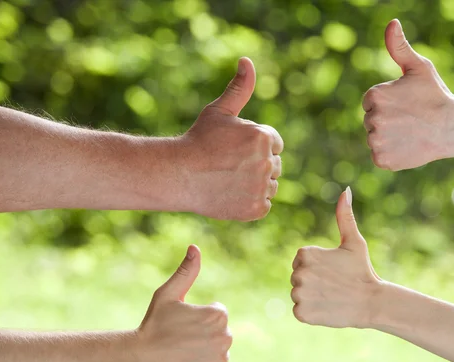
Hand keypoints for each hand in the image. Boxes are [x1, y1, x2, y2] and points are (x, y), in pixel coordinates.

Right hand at [133, 245, 231, 361]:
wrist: (138, 360)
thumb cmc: (153, 325)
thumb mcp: (168, 295)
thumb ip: (186, 272)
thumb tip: (195, 248)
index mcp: (218, 316)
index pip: (218, 316)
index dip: (199, 320)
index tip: (182, 326)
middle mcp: (225, 338)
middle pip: (220, 336)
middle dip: (204, 337)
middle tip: (180, 342)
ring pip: (218, 356)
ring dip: (205, 356)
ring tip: (182, 356)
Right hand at [179, 57, 283, 220]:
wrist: (178, 175)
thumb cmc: (198, 141)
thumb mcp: (219, 111)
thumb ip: (240, 88)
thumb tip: (247, 61)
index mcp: (263, 136)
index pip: (274, 143)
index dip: (254, 147)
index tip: (234, 150)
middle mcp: (267, 162)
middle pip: (274, 165)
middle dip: (256, 165)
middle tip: (228, 166)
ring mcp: (262, 187)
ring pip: (271, 186)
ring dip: (255, 185)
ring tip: (229, 180)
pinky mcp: (256, 209)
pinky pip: (264, 205)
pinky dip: (250, 203)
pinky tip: (231, 195)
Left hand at [290, 187, 382, 327]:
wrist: (372, 302)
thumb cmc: (362, 270)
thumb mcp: (353, 242)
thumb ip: (344, 216)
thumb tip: (345, 191)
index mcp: (305, 254)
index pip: (301, 260)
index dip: (317, 266)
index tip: (332, 271)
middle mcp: (298, 273)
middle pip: (297, 277)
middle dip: (313, 281)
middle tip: (333, 284)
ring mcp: (299, 294)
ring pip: (298, 294)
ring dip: (311, 296)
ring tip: (331, 296)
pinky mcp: (301, 313)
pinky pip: (299, 310)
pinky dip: (311, 312)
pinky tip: (327, 308)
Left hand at [362, 19, 453, 169]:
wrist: (453, 128)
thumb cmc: (435, 96)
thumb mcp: (419, 68)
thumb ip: (399, 47)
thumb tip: (392, 23)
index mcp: (375, 96)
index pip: (371, 103)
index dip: (388, 104)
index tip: (405, 105)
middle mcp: (372, 119)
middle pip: (371, 121)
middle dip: (386, 120)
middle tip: (410, 120)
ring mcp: (376, 141)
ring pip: (375, 138)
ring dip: (387, 137)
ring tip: (409, 133)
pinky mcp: (382, 160)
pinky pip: (379, 156)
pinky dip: (390, 154)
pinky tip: (406, 146)